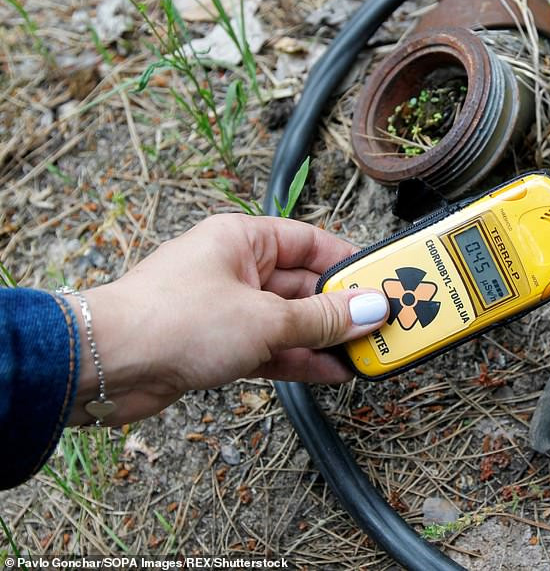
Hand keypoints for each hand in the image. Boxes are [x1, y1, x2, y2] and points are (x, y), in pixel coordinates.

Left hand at [65, 214, 387, 425]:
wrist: (105, 365)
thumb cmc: (173, 320)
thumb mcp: (264, 318)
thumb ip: (322, 318)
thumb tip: (370, 309)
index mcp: (242, 239)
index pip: (309, 241)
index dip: (348, 261)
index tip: (381, 280)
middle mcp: (235, 268)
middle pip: (302, 284)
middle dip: (341, 307)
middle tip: (381, 324)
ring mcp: (225, 308)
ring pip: (288, 320)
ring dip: (324, 338)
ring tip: (365, 353)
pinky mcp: (216, 345)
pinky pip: (270, 347)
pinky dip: (298, 359)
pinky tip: (331, 372)